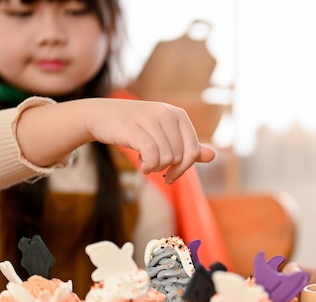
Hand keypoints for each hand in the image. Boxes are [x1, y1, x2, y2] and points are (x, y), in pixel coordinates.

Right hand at [17, 98, 214, 182]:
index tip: (172, 175)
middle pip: (180, 157)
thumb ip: (188, 146)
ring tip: (145, 163)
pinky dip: (148, 167)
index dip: (185, 168)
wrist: (102, 116)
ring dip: (155, 167)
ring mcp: (151, 118)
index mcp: (179, 115)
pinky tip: (141, 166)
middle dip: (168, 169)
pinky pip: (153, 156)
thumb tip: (213, 156)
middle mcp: (167, 113)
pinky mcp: (136, 127)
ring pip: (167, 158)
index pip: (193, 150)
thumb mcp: (165, 135)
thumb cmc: (137, 128)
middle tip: (154, 168)